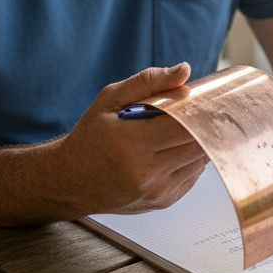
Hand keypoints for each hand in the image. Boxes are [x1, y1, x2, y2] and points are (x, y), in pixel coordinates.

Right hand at [56, 63, 207, 214]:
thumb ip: (149, 82)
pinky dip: (189, 160)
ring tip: (179, 131)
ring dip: (196, 143)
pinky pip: (193, 176)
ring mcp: (157, 191)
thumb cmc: (90, 136)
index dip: (200, 109)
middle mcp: (146, 171)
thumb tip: (184, 70)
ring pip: (199, 160)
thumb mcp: (110, 99)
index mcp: (132, 142)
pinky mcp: (163, 201)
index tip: (200, 99)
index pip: (187, 124)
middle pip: (198, 143)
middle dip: (201, 124)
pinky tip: (171, 151)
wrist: (70, 181)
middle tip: (196, 112)